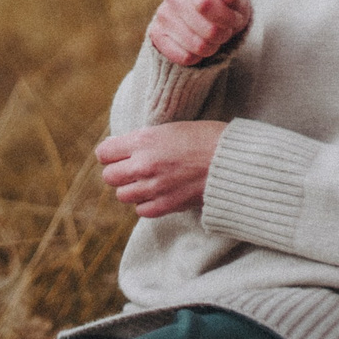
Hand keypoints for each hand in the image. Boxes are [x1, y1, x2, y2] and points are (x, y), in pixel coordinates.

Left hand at [94, 121, 225, 217]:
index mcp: (144, 140)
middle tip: (133, 170)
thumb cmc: (209, 138)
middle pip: (109, 177)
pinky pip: (142, 211)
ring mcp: (154, 187)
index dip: (111, 154)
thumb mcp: (172, 128)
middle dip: (119, 173)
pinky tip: (158, 195)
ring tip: (148, 183)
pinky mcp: (167, 205)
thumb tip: (123, 148)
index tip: (120, 154)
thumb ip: (145, 139)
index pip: (104, 153)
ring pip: (123, 196)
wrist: (235, 161)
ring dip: (132, 190)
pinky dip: (147, 205)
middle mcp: (144, 164)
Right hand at [148, 0, 250, 66]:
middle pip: (208, 30)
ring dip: (212, 47)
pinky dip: (197, 57)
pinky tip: (198, 47)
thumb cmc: (224, 7)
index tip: (235, 20)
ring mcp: (163, 15)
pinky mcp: (156, 34)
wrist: (203, 16)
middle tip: (224, 31)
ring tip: (212, 39)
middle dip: (223, 36)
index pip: (207, 5)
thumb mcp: (236, 0)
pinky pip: (184, 58)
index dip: (227, 19)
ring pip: (198, 46)